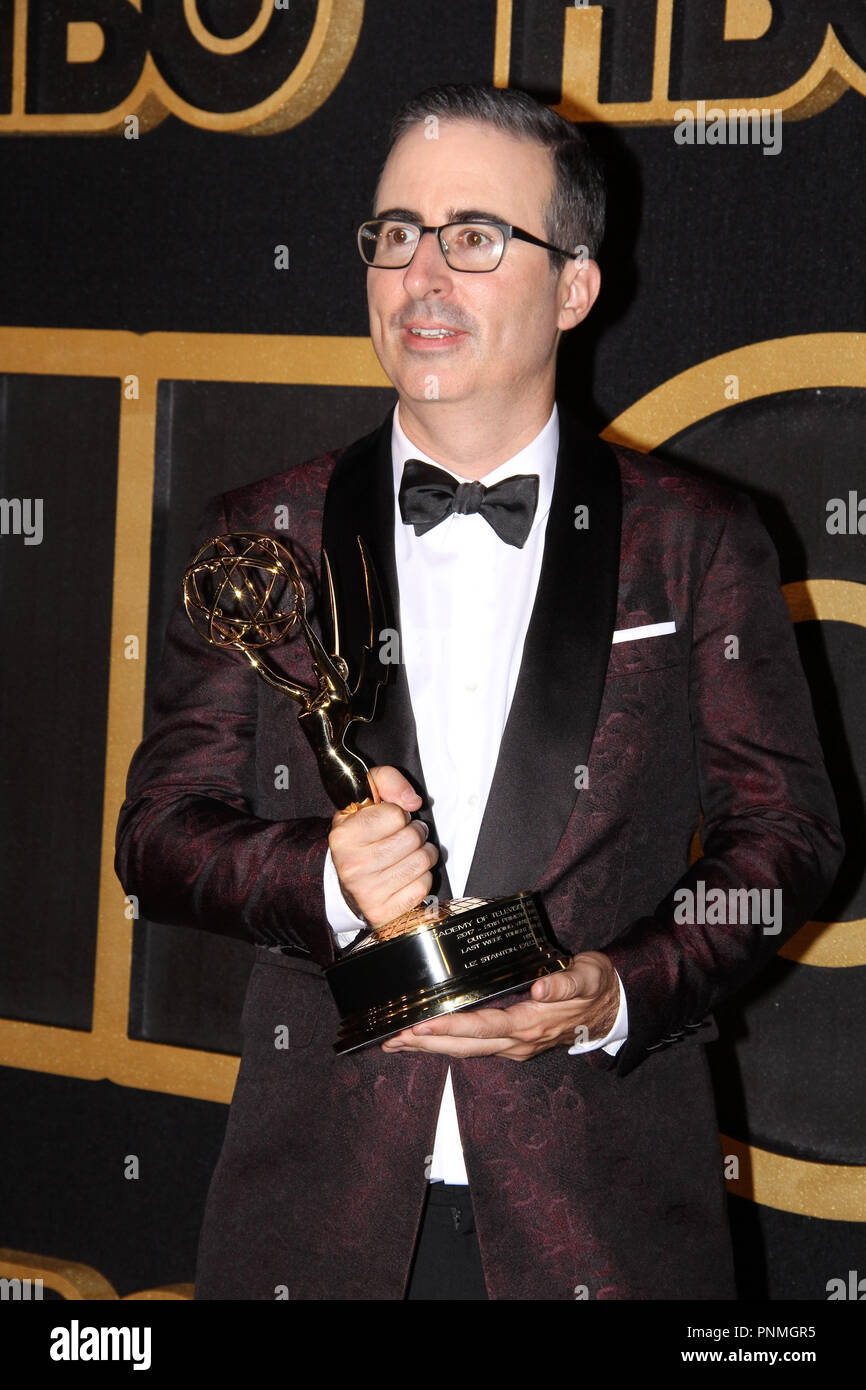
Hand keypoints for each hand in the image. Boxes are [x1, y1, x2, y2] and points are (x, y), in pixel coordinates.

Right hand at [328, 765, 438, 925]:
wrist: (346, 885)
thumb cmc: (359, 839)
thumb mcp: (363, 801)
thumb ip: (386, 781)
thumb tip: (413, 801)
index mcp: (343, 837)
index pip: (396, 814)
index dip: (399, 814)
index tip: (390, 821)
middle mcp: (353, 866)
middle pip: (413, 837)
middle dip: (415, 833)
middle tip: (405, 836)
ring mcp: (368, 892)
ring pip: (423, 860)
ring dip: (423, 854)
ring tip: (408, 854)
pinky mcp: (384, 911)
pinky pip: (424, 885)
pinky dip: (421, 877)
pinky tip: (406, 875)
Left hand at [380, 951, 619, 1060]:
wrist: (612, 1010)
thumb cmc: (597, 987)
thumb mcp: (588, 977)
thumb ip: (565, 982)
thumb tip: (538, 987)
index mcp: (531, 1023)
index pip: (483, 1027)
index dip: (451, 1026)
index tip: (421, 1024)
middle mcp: (519, 1041)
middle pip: (465, 1046)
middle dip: (427, 1043)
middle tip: (392, 1039)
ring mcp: (516, 1046)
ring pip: (466, 1050)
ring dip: (432, 1047)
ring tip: (399, 1042)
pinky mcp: (514, 1044)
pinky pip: (475, 1047)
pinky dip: (448, 1044)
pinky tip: (430, 1039)